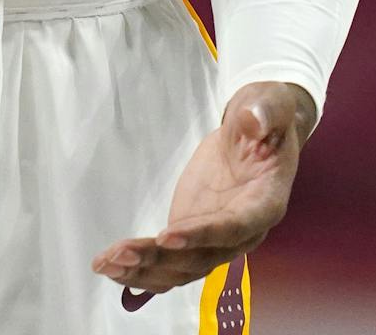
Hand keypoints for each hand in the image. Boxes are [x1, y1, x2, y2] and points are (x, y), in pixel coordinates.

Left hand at [92, 81, 312, 298]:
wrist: (258, 130)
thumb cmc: (266, 116)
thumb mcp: (270, 105)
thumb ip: (264, 112)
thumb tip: (253, 119)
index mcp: (265, 203)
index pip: (234, 226)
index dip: (203, 235)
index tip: (167, 236)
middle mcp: (242, 232)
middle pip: (202, 257)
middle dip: (160, 259)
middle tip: (120, 253)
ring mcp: (216, 237)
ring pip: (182, 267)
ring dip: (144, 269)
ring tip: (106, 264)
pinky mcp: (194, 233)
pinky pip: (171, 260)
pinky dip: (142, 267)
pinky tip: (110, 267)